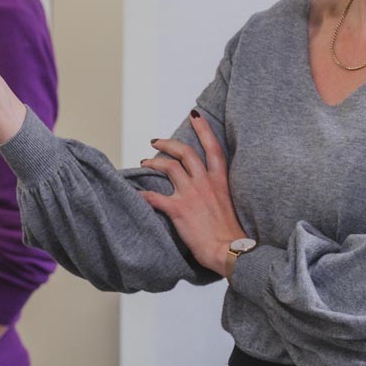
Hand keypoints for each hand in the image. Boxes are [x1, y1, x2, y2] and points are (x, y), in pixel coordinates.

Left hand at [137, 111, 246, 276]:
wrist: (230, 250)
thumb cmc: (230, 233)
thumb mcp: (229, 205)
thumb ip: (218, 193)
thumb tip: (209, 193)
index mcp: (219, 181)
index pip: (213, 147)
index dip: (203, 129)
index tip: (195, 115)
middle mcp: (205, 183)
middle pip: (185, 152)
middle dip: (168, 143)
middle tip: (156, 141)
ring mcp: (191, 194)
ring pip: (169, 167)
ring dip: (153, 162)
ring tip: (144, 163)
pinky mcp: (178, 209)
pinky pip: (154, 197)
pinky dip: (142, 193)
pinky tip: (134, 193)